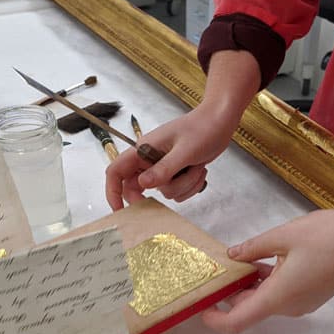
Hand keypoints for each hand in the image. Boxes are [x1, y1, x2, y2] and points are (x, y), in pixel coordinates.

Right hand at [105, 49, 260, 209]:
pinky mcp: (175, 173)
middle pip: (138, 188)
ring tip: (196, 167)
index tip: (119, 211)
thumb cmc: (202, 129)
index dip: (113, 192)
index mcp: (143, 150)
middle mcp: (149, 160)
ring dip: (183, 186)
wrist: (220, 122)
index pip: (116, 172)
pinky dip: (190, 186)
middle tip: (172, 188)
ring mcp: (162, 167)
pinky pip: (177, 192)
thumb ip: (163, 169)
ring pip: (163, 192)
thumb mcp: (184, 150)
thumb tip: (143, 184)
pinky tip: (200, 170)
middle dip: (157, 193)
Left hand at [202, 168, 333, 333]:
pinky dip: (268, 282)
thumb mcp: (283, 236)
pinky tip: (264, 259)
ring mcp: (304, 303)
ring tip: (239, 259)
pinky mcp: (314, 295)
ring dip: (251, 286)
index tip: (202, 306)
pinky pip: (282, 295)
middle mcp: (290, 307)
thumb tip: (231, 256)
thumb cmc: (330, 234)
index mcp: (279, 296)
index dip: (216, 320)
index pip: (238, 322)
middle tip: (217, 271)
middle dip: (231, 295)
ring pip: (267, 301)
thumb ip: (253, 249)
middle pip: (251, 310)